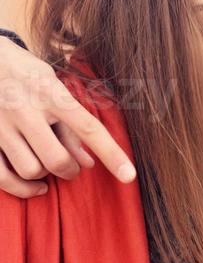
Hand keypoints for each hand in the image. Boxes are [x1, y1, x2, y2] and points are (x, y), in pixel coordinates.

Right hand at [0, 36, 135, 197]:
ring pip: (31, 170)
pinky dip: (21, 188)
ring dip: (45, 176)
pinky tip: (34, 186)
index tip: (129, 175)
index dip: (112, 154)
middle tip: (72, 167)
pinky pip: (2, 177)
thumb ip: (70, 124)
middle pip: (57, 159)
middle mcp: (25, 109)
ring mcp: (0, 125)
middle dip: (70, 170)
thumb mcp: (52, 86)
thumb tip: (89, 163)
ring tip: (47, 164)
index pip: (88, 127)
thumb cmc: (24, 73)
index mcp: (51, 93)